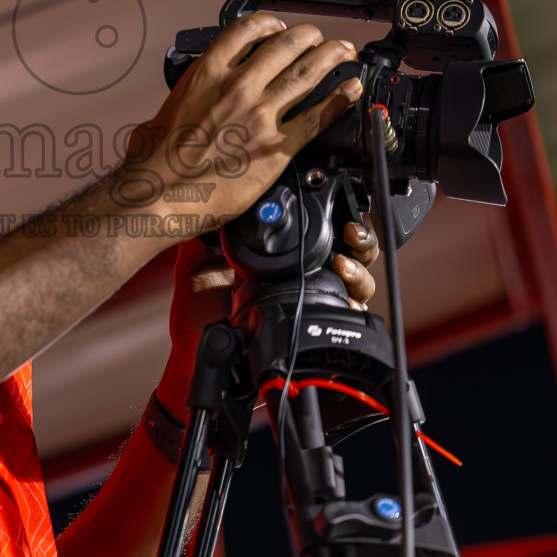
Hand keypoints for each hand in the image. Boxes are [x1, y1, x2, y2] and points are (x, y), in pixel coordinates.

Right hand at [112, 13, 362, 221]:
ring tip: (344, 52)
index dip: (270, 23)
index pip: (247, 30)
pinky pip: (318, 117)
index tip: (279, 27)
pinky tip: (351, 91)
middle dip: (309, 36)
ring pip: (308, 73)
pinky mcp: (277, 147)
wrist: (158, 195)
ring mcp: (260, 115)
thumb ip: (183, 102)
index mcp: (208, 73)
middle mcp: (238, 86)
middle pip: (287, 45)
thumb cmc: (153, 162)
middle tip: (320, 38)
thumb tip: (181, 108)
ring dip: (332, 57)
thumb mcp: (161, 111)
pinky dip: (340, 100)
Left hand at [155, 223, 381, 415]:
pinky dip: (353, 304)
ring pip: (357, 282)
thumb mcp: (196, 264)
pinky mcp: (314, 328)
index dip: (336, 219)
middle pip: (350, 252)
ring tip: (342, 264)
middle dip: (361, 241)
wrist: (201, 358)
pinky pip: (348, 316)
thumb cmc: (197, 314)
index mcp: (277, 257)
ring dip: (358, 271)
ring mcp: (310, 302)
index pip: (318, 230)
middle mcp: (300, 277)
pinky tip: (345, 297)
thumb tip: (211, 198)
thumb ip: (204, 232)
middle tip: (350, 234)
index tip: (338, 215)